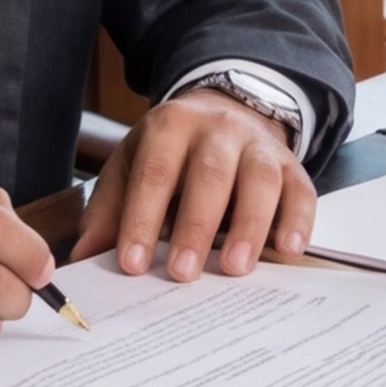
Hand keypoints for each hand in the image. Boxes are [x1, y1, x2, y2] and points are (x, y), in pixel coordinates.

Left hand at [84, 84, 311, 279]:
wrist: (222, 113)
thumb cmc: (170, 153)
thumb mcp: (131, 167)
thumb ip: (109, 210)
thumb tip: (84, 258)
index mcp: (170, 126)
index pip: (154, 173)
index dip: (142, 219)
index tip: (133, 264)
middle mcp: (218, 129)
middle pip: (210, 174)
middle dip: (196, 225)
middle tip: (183, 273)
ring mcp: (259, 145)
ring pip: (260, 180)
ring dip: (249, 225)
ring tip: (235, 268)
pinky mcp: (291, 165)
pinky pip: (301, 190)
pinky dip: (298, 221)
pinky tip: (287, 250)